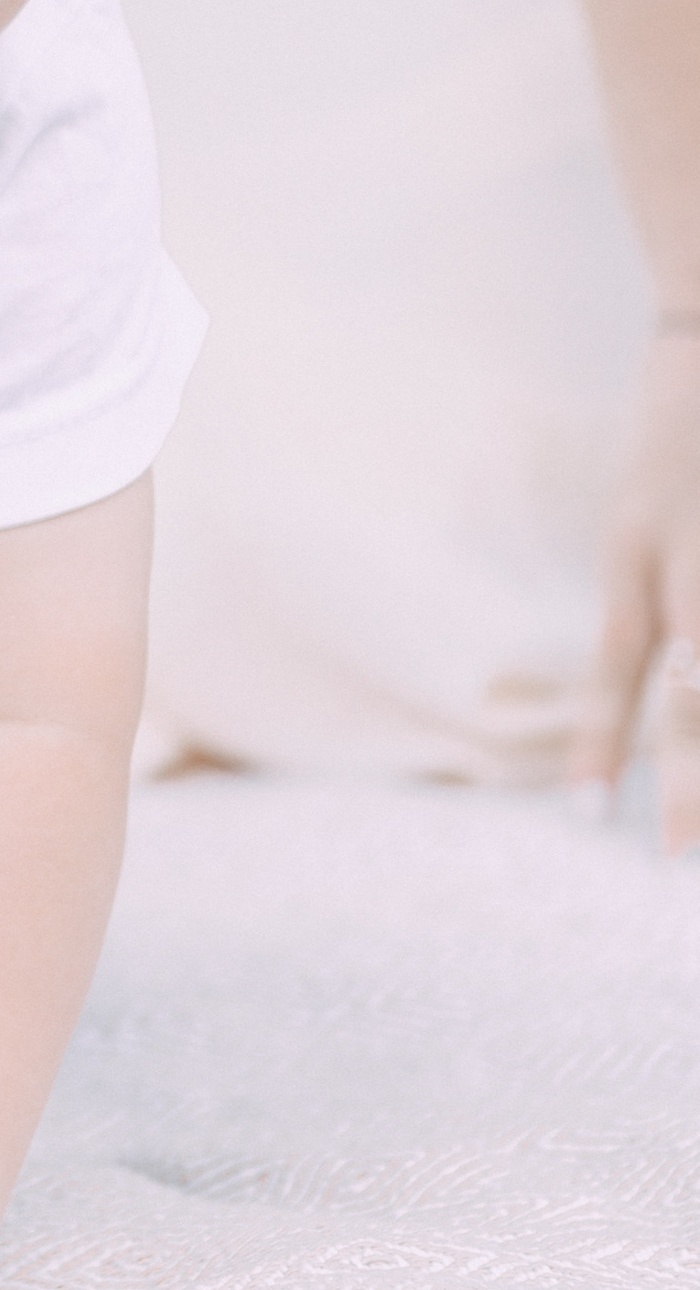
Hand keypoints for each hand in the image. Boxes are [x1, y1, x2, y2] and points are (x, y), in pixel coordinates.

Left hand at [574, 329, 699, 852]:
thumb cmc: (679, 436)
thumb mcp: (643, 519)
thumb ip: (650, 602)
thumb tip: (654, 679)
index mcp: (642, 553)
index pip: (623, 665)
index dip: (605, 740)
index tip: (598, 818)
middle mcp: (690, 561)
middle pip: (692, 689)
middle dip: (688, 778)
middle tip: (675, 853)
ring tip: (696, 825)